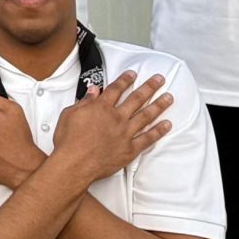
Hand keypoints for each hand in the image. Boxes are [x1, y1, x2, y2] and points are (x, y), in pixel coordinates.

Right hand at [49, 74, 172, 186]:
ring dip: (159, 105)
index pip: (116, 89)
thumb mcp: (69, 114)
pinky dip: (158, 131)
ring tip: (168, 98)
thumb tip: (93, 91)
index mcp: (101, 108)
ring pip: (146, 116)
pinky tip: (166, 124)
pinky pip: (148, 138)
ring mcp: (125, 133)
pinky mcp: (130, 149)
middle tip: (159, 80)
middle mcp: (117, 118)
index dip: (125, 80)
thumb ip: (84, 102)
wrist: (74, 163)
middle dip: (149, 87)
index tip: (133, 74)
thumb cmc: (69, 141)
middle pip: (136, 98)